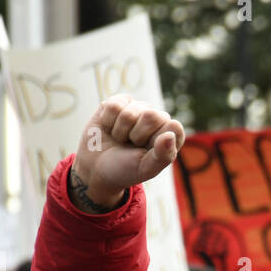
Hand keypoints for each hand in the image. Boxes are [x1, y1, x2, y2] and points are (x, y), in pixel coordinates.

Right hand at [70, 94, 184, 212]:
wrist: (96, 167)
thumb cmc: (126, 169)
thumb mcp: (146, 169)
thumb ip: (163, 155)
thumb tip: (170, 135)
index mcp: (170, 134)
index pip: (174, 127)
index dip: (157, 141)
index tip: (147, 151)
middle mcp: (157, 118)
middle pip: (151, 115)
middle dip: (137, 135)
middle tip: (132, 144)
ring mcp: (138, 108)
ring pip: (129, 113)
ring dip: (120, 131)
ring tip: (120, 139)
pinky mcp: (119, 102)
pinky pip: (113, 106)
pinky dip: (108, 122)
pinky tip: (109, 128)